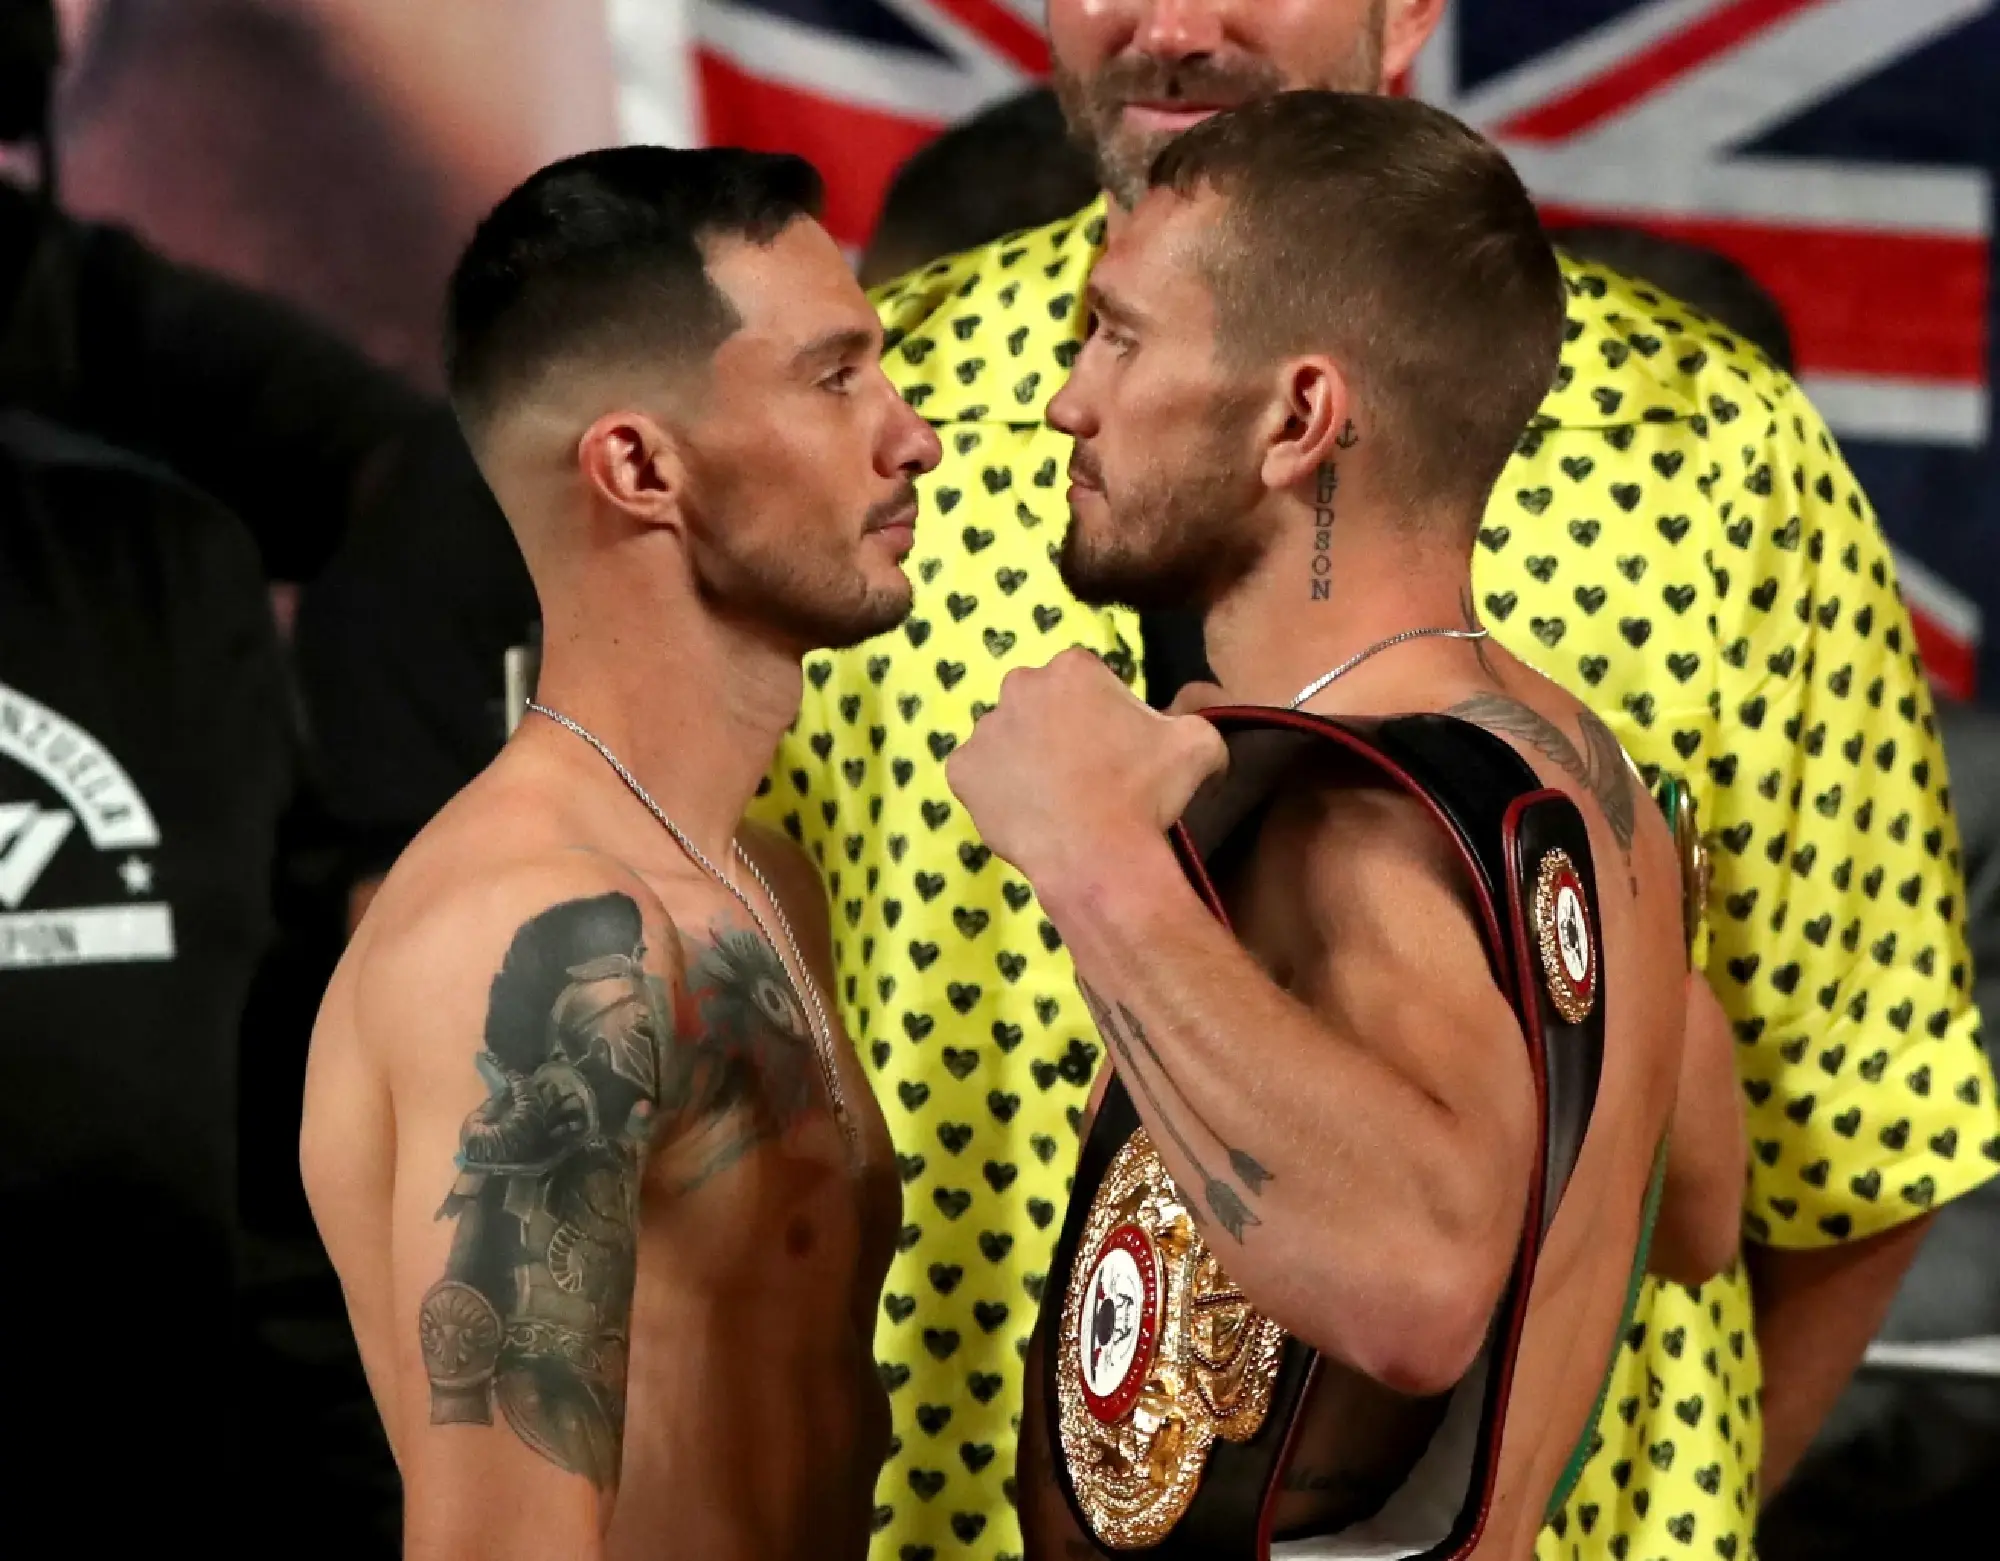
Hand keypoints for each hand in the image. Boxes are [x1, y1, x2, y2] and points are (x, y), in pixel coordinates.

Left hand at [946, 648, 1227, 886]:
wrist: (1098, 855)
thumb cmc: (1147, 794)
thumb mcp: (1200, 743)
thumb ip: (1197, 718)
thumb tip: (1190, 730)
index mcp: (1072, 668)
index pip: (1087, 679)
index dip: (1104, 711)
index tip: (1115, 747)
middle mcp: (1019, 686)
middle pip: (1042, 703)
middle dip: (1059, 728)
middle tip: (1086, 772)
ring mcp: (985, 729)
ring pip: (1009, 738)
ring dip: (1027, 758)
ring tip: (1057, 798)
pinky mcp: (962, 770)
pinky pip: (980, 776)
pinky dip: (998, 790)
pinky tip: (1028, 812)